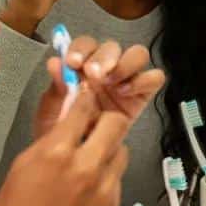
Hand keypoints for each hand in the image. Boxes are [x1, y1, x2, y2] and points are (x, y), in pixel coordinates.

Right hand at [0, 88, 129, 205]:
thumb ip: (52, 139)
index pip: (85, 108)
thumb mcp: (24, 165)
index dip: (85, 102)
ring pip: (121, 150)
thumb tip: (72, 117)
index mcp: (57, 153)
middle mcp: (86, 166)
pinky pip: (117, 177)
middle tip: (93, 129)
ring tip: (89, 162)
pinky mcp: (113, 205)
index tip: (85, 102)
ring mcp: (104, 188)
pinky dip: (106, 176)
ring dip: (108, 150)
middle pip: (116, 123)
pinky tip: (87, 190)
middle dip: (105, 121)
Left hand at [33, 35, 165, 140]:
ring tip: (111, 81)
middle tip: (93, 73)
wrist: (74, 161)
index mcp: (82, 66)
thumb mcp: (51, 112)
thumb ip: (55, 88)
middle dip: (104, 56)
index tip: (72, 62)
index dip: (81, 48)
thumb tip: (54, 64)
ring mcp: (126, 79)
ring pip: (138, 55)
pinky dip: (144, 80)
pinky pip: (154, 78)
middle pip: (113, 47)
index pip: (86, 44)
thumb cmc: (61, 133)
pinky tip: (126, 92)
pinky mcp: (142, 94)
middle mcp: (107, 68)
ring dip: (125, 63)